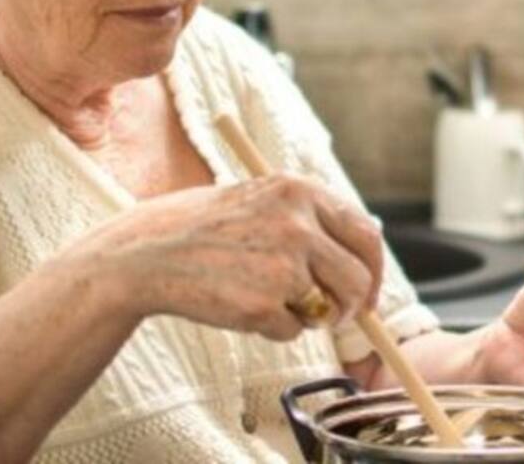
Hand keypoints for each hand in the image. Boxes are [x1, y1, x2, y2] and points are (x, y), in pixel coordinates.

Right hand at [62, 175, 383, 340]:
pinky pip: (291, 331)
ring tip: (268, 298)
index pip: (366, 235)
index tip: (368, 292)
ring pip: (326, 309)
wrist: (150, 251)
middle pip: (358, 278)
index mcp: (302, 191)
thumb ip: (313, 219)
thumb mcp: (266, 199)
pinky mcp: (262, 304)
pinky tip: (240, 304)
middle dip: (352, 305)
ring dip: (308, 316)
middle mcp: (299, 223)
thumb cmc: (209, 227)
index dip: (374, 270)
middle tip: (335, 316)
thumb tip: (367, 253)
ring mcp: (282, 264)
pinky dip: (272, 328)